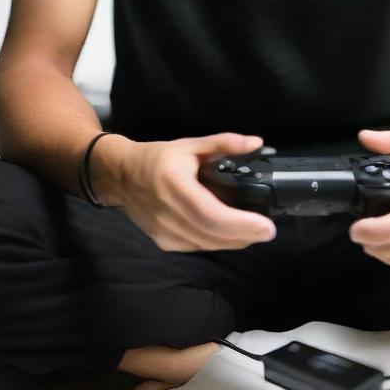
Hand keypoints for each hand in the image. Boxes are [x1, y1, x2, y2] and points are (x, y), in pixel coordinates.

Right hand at [105, 132, 277, 252]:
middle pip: (212, 234)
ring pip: (207, 245)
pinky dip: (218, 242)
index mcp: (174, 185)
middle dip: (245, 236)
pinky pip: (197, 246)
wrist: (121, 175)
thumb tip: (256, 142)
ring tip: (256, 232)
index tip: (266, 226)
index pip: (211, 214)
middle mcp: (167, 213)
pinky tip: (232, 234)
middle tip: (269, 231)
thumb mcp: (191, 144)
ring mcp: (163, 232)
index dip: (241, 224)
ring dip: (234, 242)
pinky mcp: (164, 242)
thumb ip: (224, 143)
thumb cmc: (158, 157)